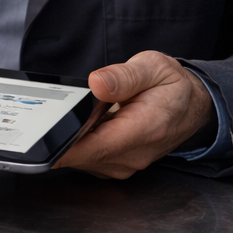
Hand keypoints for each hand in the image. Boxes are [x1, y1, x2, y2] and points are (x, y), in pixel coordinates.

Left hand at [54, 51, 215, 179]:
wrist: (191, 107)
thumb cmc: (172, 87)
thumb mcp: (153, 67)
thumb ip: (124, 76)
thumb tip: (96, 83)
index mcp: (146, 128)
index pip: (96, 147)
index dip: (64, 148)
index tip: (41, 141)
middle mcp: (135, 154)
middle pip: (82, 155)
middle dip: (61, 137)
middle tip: (50, 115)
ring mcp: (125, 164)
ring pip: (81, 159)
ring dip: (70, 140)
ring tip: (73, 114)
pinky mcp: (116, 165)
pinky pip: (87, 159)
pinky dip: (78, 143)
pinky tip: (82, 125)